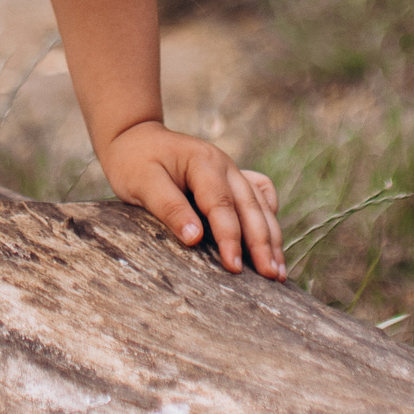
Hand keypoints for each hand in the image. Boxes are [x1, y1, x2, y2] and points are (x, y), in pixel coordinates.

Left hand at [98, 122, 285, 278]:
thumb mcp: (142, 183)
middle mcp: (225, 165)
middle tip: (272, 277)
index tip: (234, 267)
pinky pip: (260, 195)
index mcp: (204, 163)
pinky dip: (268, 216)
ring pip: (261, 205)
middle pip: (251, 207)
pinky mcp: (232, 179)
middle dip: (263, 243)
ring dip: (272, 237)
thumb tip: (195, 239)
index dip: (230, 238)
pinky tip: (273, 240)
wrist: (135, 137)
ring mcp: (232, 171)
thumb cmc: (134, 161)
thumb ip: (169, 207)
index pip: (222, 205)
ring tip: (279, 271)